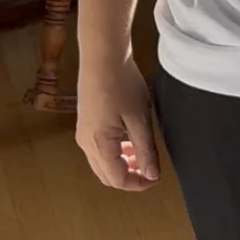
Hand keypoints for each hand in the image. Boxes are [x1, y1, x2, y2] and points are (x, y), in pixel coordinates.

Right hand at [76, 53, 160, 190]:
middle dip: (130, 176)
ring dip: (122, 164)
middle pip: (107, 175)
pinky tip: (130, 139)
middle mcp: (85, 142)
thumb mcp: (139, 119)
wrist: (103, 56)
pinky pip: (98, 149)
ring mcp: (83, 132)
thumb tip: (152, 175)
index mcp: (98, 144)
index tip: (156, 177)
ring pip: (102, 163)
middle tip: (151, 168)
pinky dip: (115, 152)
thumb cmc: (122, 84)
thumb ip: (146, 150)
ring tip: (143, 152)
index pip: (117, 179)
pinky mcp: (85, 123)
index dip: (138, 183)